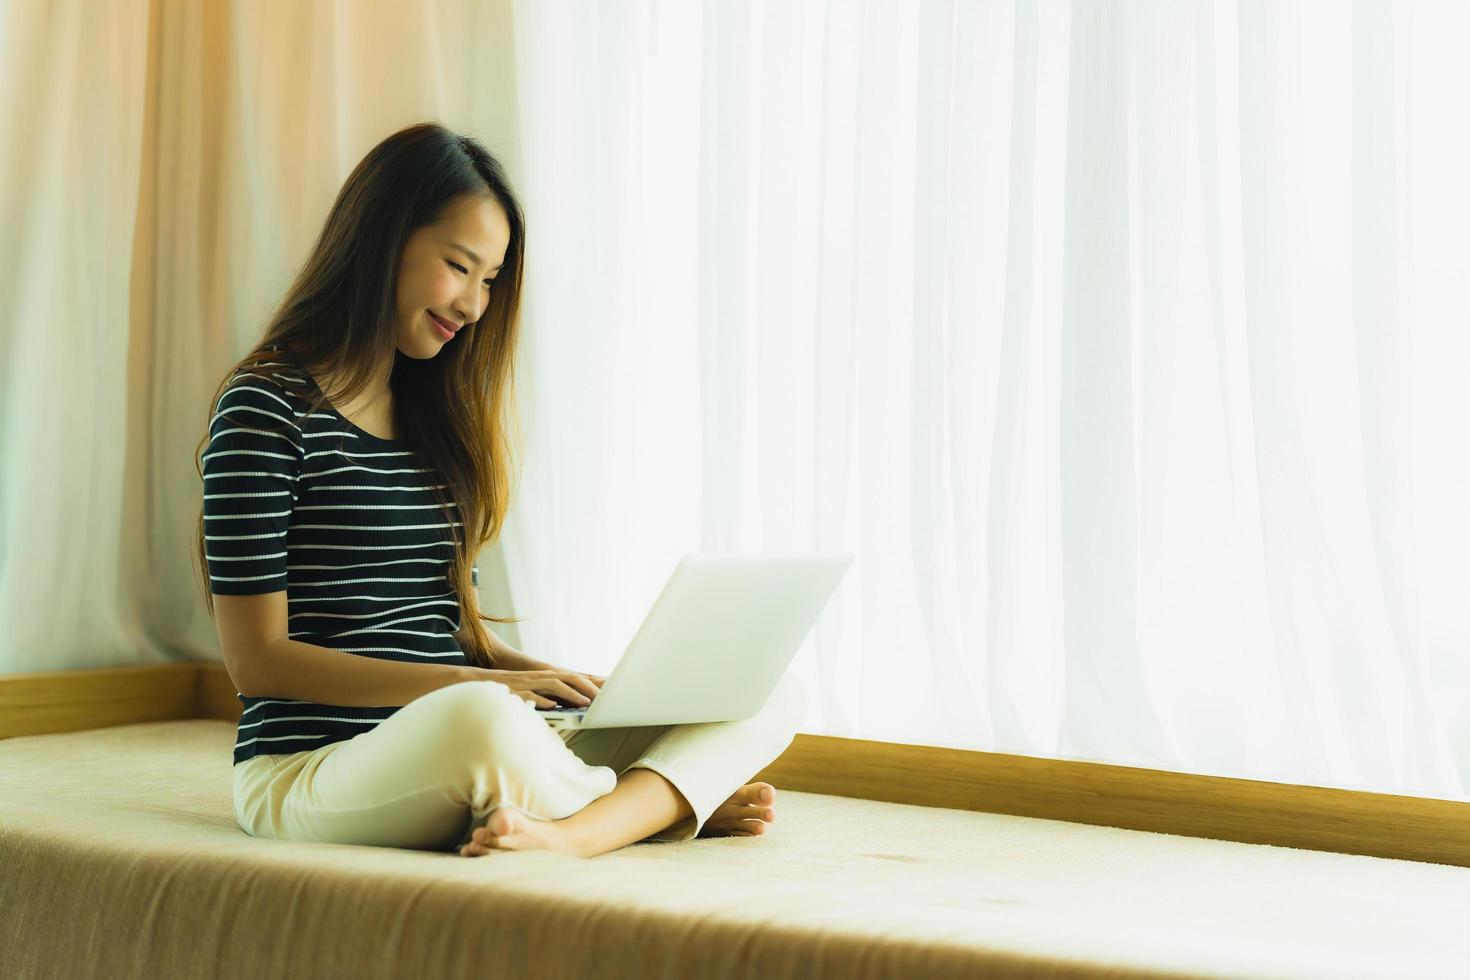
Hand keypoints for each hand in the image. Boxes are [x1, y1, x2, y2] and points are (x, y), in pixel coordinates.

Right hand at [462, 665, 603, 708]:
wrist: (471, 684)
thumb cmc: (502, 692)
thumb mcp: (526, 693)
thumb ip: (542, 699)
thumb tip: (559, 709)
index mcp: (541, 678)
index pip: (570, 678)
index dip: (587, 684)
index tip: (604, 694)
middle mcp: (536, 678)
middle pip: (567, 678)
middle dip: (586, 687)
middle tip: (602, 699)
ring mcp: (525, 683)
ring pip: (552, 684)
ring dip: (570, 693)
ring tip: (585, 703)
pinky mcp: (512, 691)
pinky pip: (529, 694)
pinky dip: (542, 699)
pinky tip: (553, 706)